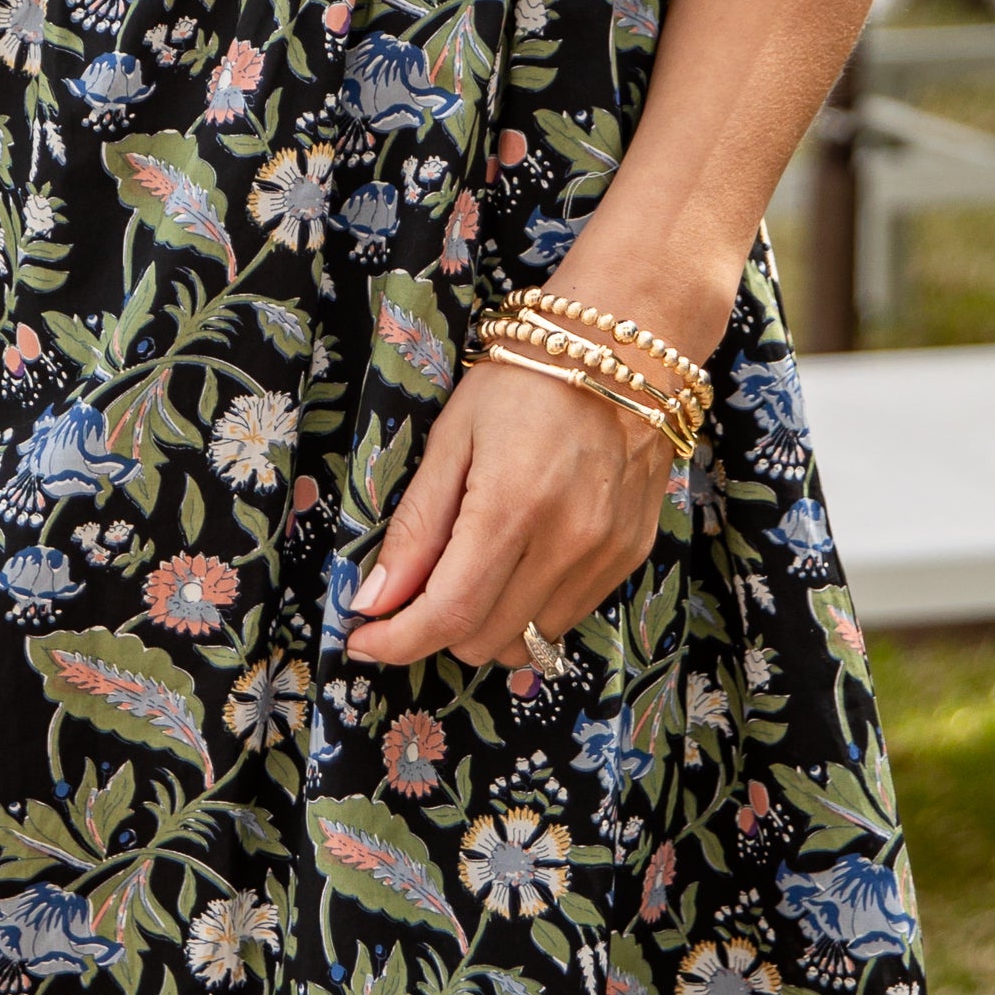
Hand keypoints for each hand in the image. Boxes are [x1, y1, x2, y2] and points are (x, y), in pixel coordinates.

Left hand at [344, 357, 673, 673]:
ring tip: (469, 572)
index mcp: (511, 504)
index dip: (399, 641)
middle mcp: (567, 541)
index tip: (364, 640)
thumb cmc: (524, 380)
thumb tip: (375, 601)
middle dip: (434, 629)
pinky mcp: (630, 557)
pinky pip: (565, 619)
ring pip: (526, 643)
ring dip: (484, 626)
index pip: (449, 613)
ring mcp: (605, 555)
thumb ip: (415, 527)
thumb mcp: (451, 437)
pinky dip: (528, 610)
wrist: (622, 351)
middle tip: (413, 592)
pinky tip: (516, 563)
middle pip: (483, 640)